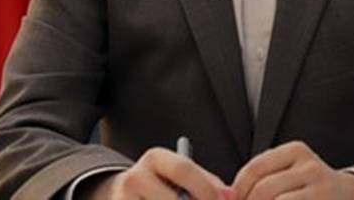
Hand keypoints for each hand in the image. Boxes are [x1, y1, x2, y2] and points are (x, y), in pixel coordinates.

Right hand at [82, 147, 232, 199]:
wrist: (123, 196)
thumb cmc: (163, 187)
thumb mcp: (180, 177)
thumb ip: (207, 183)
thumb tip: (231, 196)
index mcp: (154, 158)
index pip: (183, 168)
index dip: (205, 189)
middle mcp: (134, 177)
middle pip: (173, 199)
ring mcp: (123, 199)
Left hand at [231, 141, 353, 199]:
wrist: (349, 197)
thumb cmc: (306, 187)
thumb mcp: (287, 173)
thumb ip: (259, 180)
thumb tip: (224, 196)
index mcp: (295, 151)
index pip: (255, 169)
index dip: (238, 191)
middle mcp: (310, 167)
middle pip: (264, 190)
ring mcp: (320, 187)